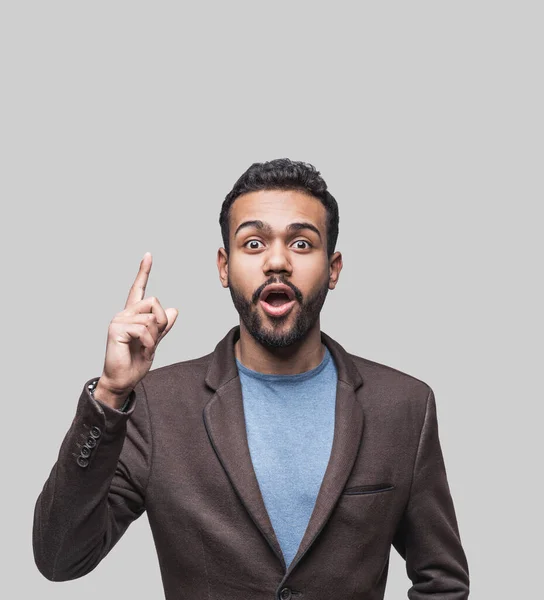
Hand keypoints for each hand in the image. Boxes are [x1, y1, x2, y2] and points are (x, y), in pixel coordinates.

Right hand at [95, 252, 177, 405]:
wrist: (123, 380)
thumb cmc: (135, 362)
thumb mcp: (154, 342)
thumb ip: (163, 326)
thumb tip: (174, 310)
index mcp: (132, 315)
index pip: (138, 289)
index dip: (144, 272)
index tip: (148, 255)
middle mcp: (124, 313)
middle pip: (155, 302)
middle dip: (160, 322)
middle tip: (151, 340)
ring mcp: (118, 320)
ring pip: (152, 317)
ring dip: (155, 336)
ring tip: (144, 348)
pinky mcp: (116, 329)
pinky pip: (145, 329)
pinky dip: (150, 342)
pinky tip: (142, 350)